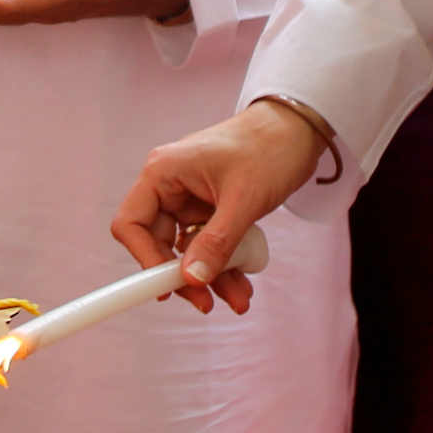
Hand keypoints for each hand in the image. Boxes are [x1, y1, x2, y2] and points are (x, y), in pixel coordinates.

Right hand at [111, 100, 327, 313]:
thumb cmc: (269, 147)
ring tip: (239, 299)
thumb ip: (216, 242)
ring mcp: (190, 198)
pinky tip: (242, 285)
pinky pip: (209, 245)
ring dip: (210, 277)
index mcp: (163, 173)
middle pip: (158, 243)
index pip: (131, 224)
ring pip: (187, 250)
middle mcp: (170, 186)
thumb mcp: (243, 199)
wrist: (301, 129)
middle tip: (206, 303)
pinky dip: (224, 265)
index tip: (169, 287)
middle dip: (184, 276)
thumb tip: (190, 280)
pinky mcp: (211, 208)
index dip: (144, 260)